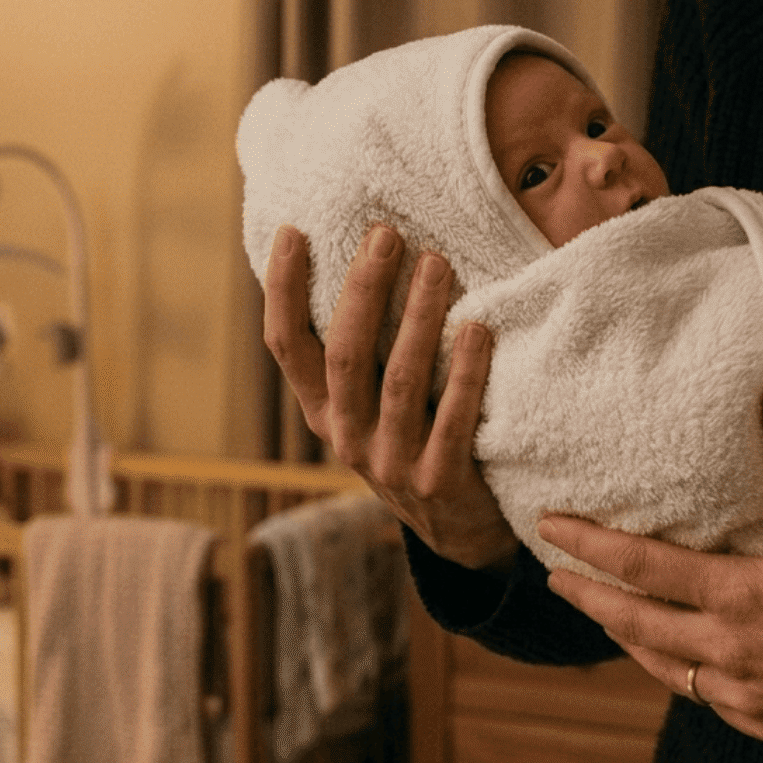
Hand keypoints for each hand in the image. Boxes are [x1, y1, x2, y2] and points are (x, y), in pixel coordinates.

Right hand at [262, 224, 518, 570]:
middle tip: (387, 235)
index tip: (295, 232)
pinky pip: (453, 421)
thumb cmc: (418, 437)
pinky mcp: (439, 483)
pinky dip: (467, 373)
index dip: (283, 291)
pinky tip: (478, 329)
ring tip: (438, 263)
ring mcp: (391, 464)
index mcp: (322, 411)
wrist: (461, 530)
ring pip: (399, 381)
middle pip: (345, 355)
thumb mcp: (373, 403)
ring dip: (419, 318)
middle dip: (364, 290)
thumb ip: (363, 349)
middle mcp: (347, 437)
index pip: (287, 347)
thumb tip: (362, 256)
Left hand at [540, 377, 762, 762]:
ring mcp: (742, 697)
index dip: (589, 546)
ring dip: (626, 639)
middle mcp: (728, 653)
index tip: (551, 528)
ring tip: (602, 617)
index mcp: (740, 600)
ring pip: (660, 668)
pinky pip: (701, 699)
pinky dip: (676, 675)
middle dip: (586, 598)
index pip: (641, 568)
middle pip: (632, 624)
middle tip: (553, 580)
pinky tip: (675, 663)